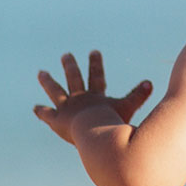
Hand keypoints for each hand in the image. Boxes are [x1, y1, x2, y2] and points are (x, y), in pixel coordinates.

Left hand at [34, 51, 152, 144]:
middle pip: (74, 79)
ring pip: (55, 91)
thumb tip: (150, 82)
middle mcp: (79, 98)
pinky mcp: (57, 120)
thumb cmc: (112, 123)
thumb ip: (139, 96)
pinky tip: (35, 108)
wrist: (94, 133)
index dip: (95, 64)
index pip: (96, 77)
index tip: (93, 52)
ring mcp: (67, 108)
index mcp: (95, 96)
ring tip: (41, 72)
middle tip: (66, 55)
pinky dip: (41, 112)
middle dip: (70, 66)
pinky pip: (47, 115)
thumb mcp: (128, 108)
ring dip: (48, 81)